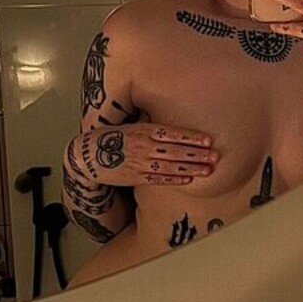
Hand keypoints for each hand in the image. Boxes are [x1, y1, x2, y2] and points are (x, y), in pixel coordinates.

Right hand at [68, 123, 218, 187]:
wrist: (88, 157)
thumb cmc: (112, 137)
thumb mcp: (130, 125)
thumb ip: (150, 125)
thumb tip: (172, 121)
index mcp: (142, 130)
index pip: (170, 134)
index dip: (190, 137)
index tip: (207, 140)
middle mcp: (142, 147)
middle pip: (174, 151)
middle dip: (197, 154)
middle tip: (215, 156)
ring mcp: (140, 163)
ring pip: (170, 166)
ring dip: (190, 169)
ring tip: (208, 170)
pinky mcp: (136, 177)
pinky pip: (159, 179)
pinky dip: (174, 180)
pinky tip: (189, 180)